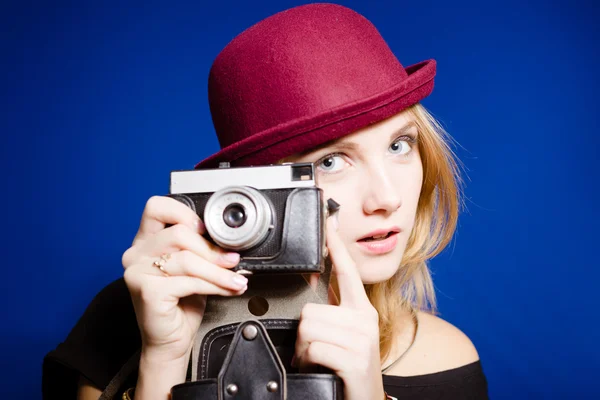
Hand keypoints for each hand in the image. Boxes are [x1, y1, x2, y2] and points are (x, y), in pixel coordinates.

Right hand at [122, 196, 248, 364]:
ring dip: (218, 271)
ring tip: (235, 279)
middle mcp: (137, 253)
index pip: (157, 207)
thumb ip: (199, 249)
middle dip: (212, 249)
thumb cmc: (180, 304)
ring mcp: (138, 271)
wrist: (169, 340)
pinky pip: (188, 281)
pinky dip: (214, 285)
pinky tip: (226, 289)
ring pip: (187, 259)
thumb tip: (228, 241)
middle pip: (179, 233)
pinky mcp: (146, 290)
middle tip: (232, 261)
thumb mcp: (192, 269)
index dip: (185, 213)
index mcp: (146, 241)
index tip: (207, 231)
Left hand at [294, 217, 385, 399]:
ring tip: (316, 360)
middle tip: (313, 350)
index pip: (347, 271)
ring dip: (303, 350)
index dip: (336, 245)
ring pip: (308, 328)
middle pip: (311, 309)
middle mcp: (365, 320)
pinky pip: (313, 349)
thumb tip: (311, 280)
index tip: (329, 221)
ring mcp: (362, 340)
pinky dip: (308, 362)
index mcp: (363, 310)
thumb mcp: (344, 335)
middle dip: (303, 334)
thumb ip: (331, 308)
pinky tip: (319, 369)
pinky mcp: (355, 360)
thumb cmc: (350, 368)